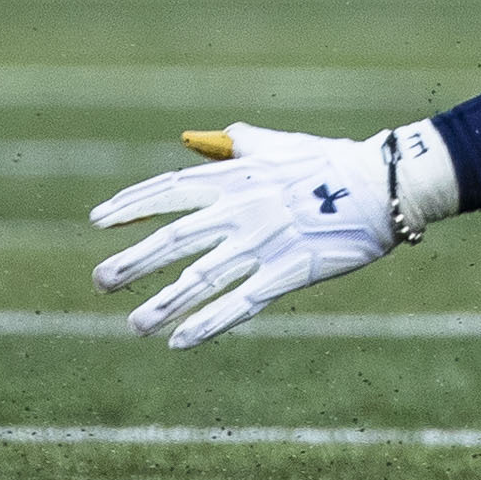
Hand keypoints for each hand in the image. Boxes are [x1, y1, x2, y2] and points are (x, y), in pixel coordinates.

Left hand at [90, 120, 446, 348]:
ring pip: (203, 276)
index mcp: (237, 176)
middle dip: (135, 260)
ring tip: (133, 325)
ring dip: (165, 302)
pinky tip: (180, 342)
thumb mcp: (280, 145)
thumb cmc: (331, 162)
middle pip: (177, 237)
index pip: (171, 190)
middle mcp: (243, 209)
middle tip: (99, 281)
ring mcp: (265, 242)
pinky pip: (241, 303)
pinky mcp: (289, 272)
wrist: (382, 185)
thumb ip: (240, 142)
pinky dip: (210, 323)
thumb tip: (203, 137)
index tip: (97, 220)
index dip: (132, 205)